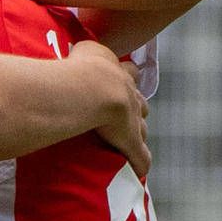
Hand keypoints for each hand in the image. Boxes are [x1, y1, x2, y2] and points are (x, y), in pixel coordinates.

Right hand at [63, 38, 151, 172]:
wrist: (93, 88)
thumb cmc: (83, 67)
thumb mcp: (85, 50)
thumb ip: (85, 51)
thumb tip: (79, 49)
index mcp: (119, 74)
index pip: (129, 73)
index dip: (128, 76)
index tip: (127, 75)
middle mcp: (130, 95)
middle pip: (140, 102)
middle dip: (136, 106)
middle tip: (127, 113)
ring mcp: (133, 119)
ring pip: (141, 127)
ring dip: (138, 132)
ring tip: (132, 140)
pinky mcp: (131, 141)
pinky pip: (140, 155)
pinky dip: (140, 162)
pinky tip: (140, 171)